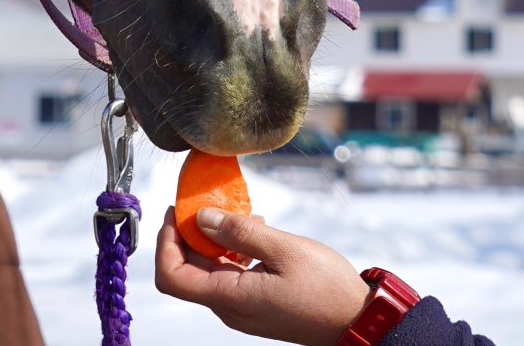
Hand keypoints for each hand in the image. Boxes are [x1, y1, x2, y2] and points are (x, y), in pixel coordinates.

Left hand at [153, 205, 371, 344]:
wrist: (359, 321)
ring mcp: (242, 309)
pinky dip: (233, 252)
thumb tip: (201, 218)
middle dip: (190, 234)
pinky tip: (256, 233)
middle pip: (187, 270)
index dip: (165, 242)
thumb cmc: (328, 290)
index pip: (171, 276)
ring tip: (242, 216)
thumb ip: (238, 233)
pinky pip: (229, 276)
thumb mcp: (284, 249)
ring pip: (209, 271)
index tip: (175, 212)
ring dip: (215, 240)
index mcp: (229, 298)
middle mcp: (229, 308)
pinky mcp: (255, 305)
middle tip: (206, 202)